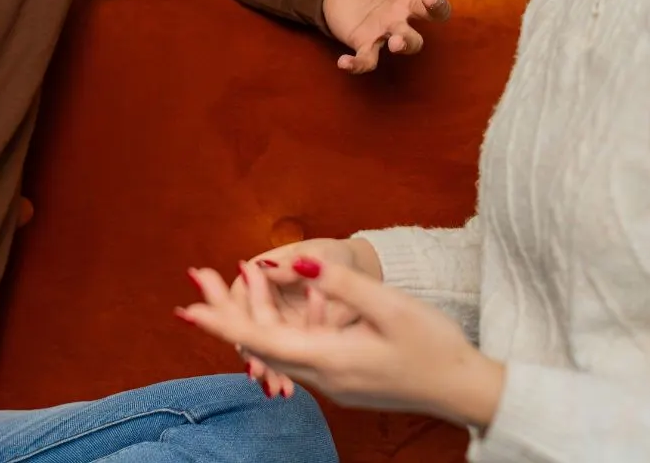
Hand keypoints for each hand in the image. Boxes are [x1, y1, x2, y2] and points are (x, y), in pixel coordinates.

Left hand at [180, 258, 504, 429]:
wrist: (463, 388)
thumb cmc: (433, 345)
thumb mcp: (388, 305)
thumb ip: (338, 282)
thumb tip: (294, 261)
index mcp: (329, 359)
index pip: (260, 340)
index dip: (221, 322)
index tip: (187, 308)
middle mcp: (322, 377)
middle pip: (260, 343)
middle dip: (227, 308)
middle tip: (199, 275)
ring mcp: (332, 382)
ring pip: (279, 346)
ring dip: (257, 311)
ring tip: (241, 272)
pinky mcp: (343, 379)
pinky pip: (301, 351)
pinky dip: (287, 323)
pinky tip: (295, 298)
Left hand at [322, 0, 474, 72]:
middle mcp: (410, 6)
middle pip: (434, 13)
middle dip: (434, 8)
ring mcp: (390, 26)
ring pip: (407, 41)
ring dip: (404, 42)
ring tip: (395, 39)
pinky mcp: (366, 40)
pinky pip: (367, 58)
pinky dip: (358, 64)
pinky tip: (344, 62)